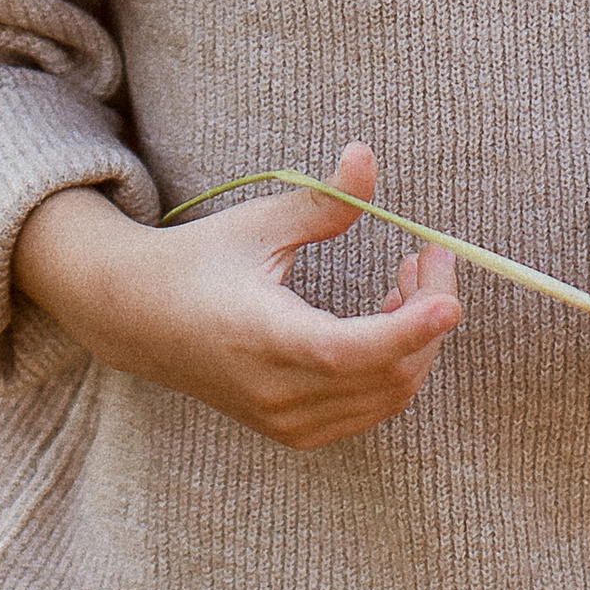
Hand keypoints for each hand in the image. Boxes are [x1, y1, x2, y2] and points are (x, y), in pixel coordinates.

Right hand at [12, 142, 460, 452]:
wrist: (139, 320)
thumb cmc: (200, 261)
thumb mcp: (257, 224)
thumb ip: (322, 202)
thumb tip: (367, 157)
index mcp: (262, 338)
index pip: (348, 351)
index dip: (407, 330)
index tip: (450, 300)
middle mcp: (277, 393)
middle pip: (386, 374)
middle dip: (428, 316)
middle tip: (433, 256)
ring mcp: (287, 421)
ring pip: (387, 397)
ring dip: (416, 342)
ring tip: (408, 280)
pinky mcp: (294, 431)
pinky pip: (368, 409)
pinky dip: (394, 368)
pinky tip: (385, 320)